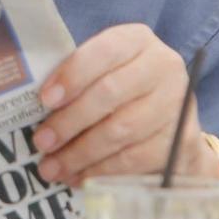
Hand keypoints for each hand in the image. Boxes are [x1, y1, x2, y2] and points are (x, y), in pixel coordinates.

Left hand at [33, 24, 209, 185]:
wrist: (173, 127)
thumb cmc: (124, 94)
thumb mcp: (103, 74)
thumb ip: (78, 81)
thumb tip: (37, 108)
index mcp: (137, 41)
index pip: (104, 51)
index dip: (73, 75)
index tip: (45, 100)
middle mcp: (163, 66)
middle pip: (110, 93)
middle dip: (70, 121)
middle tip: (41, 142)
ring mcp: (176, 103)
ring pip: (120, 130)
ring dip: (80, 153)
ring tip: (52, 167)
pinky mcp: (181, 140)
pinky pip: (134, 158)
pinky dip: (101, 171)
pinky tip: (79, 177)